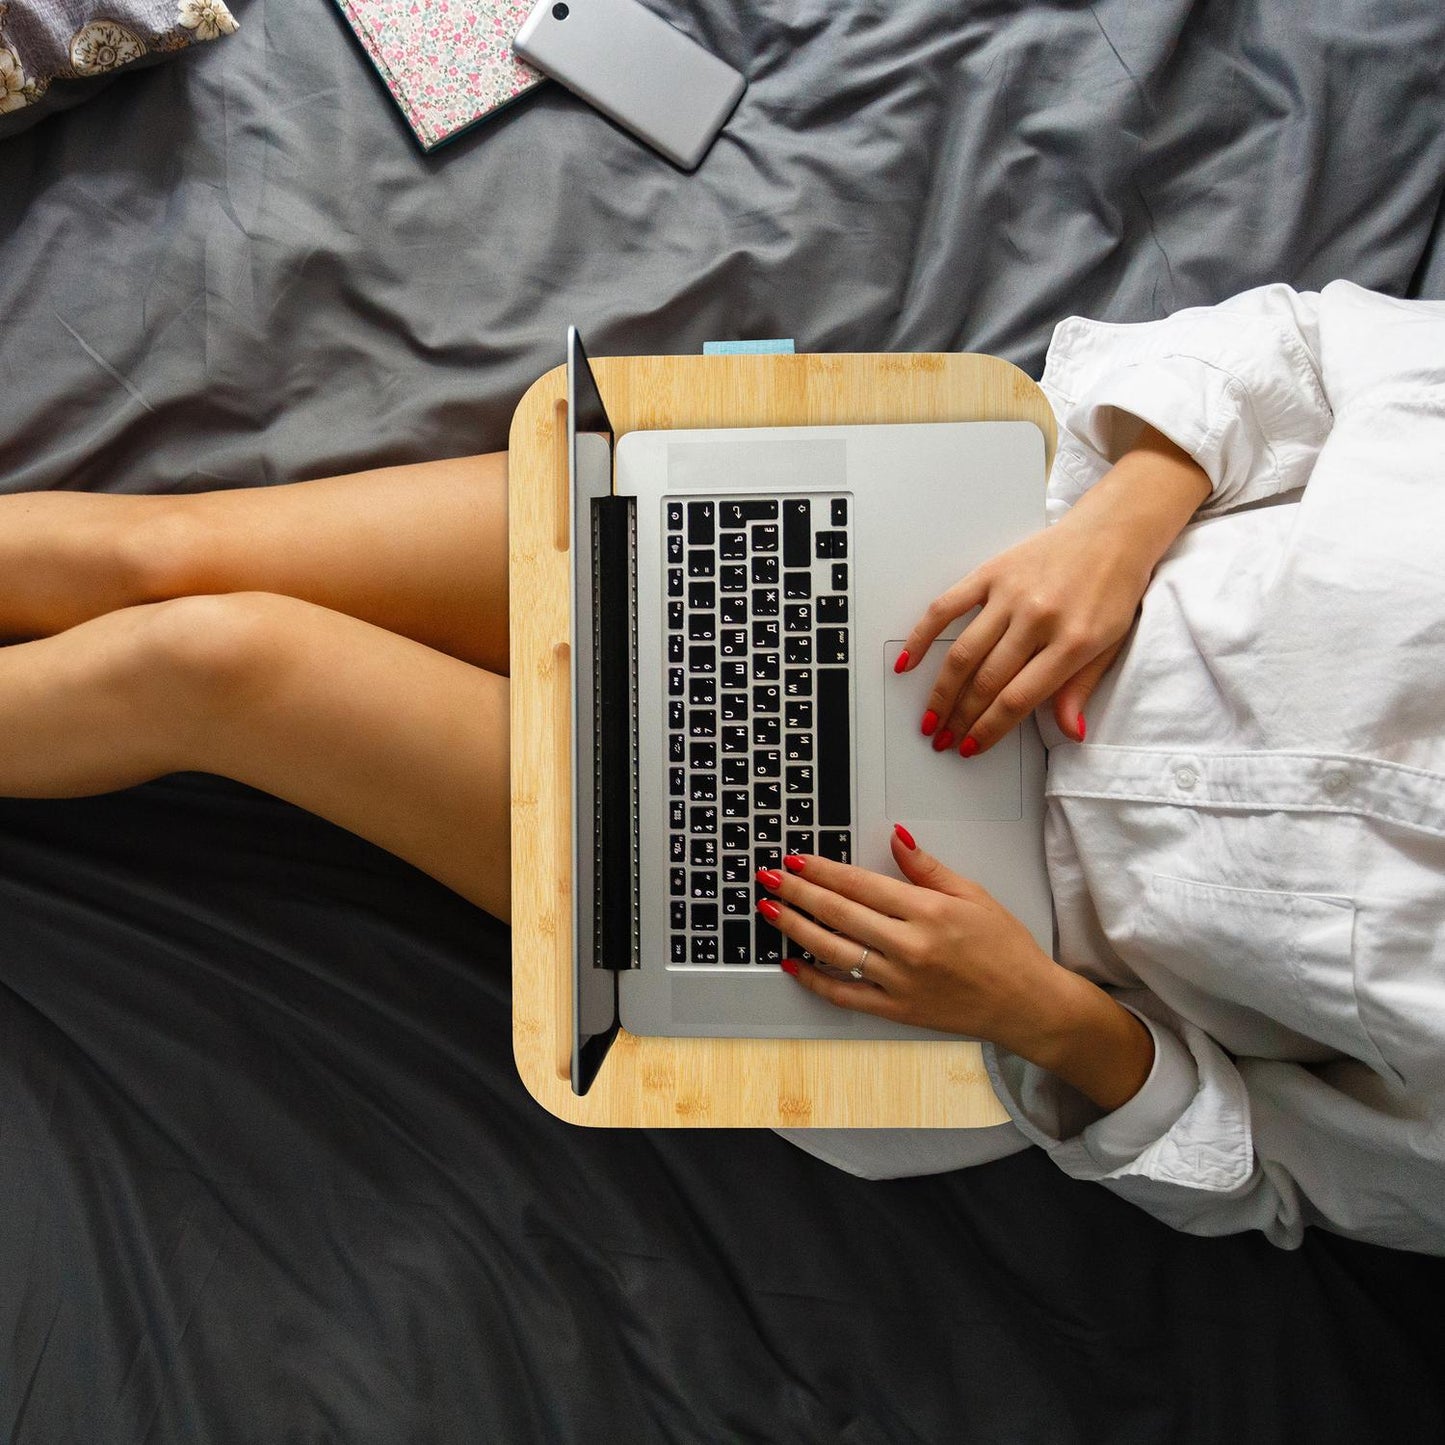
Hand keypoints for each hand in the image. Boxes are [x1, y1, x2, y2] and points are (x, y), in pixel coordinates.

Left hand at [757, 828, 1155, 1110]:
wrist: (1027, 1004)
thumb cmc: (1005, 948)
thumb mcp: (973, 895)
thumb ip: (928, 868)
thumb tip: (895, 838)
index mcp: (928, 912)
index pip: (861, 885)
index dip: (823, 871)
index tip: (796, 860)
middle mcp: (910, 947)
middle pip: (839, 914)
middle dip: (798, 893)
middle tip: (769, 878)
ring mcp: (900, 982)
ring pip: (834, 952)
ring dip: (796, 929)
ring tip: (770, 911)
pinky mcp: (897, 1010)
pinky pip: (845, 995)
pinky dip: (815, 981)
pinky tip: (792, 964)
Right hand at [897, 424, 1211, 754]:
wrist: (1114, 531)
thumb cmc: (1113, 587)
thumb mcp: (1110, 646)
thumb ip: (1081, 688)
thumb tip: (1070, 731)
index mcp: (1073, 642)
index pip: (1017, 700)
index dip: (988, 731)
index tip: (971, 746)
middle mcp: (1038, 618)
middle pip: (985, 682)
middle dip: (959, 720)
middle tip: (943, 738)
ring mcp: (1012, 594)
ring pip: (963, 654)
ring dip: (941, 693)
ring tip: (930, 717)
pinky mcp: (992, 572)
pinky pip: (946, 607)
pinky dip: (922, 636)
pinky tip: (909, 662)